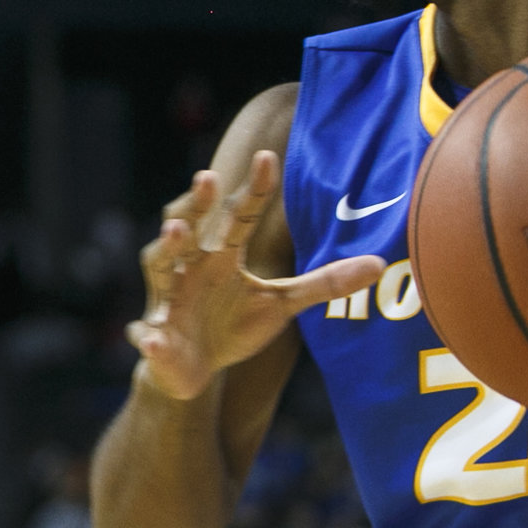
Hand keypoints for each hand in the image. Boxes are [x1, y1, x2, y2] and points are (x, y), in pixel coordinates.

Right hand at [125, 152, 382, 400]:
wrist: (192, 370)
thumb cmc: (234, 324)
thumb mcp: (281, 303)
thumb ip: (324, 283)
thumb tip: (377, 263)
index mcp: (222, 254)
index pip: (239, 215)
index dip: (253, 189)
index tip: (268, 157)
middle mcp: (191, 266)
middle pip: (191, 227)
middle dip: (196, 203)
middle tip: (208, 177)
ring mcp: (168, 297)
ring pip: (160, 266)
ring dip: (165, 249)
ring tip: (173, 234)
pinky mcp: (154, 335)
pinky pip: (150, 335)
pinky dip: (150, 337)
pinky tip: (153, 339)